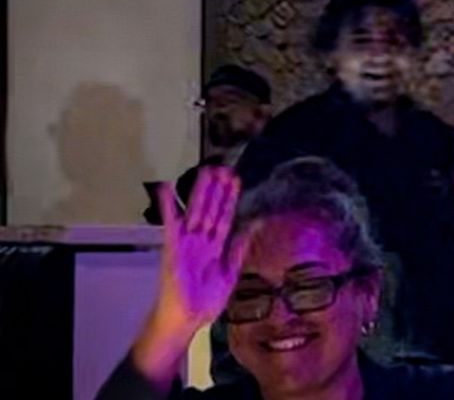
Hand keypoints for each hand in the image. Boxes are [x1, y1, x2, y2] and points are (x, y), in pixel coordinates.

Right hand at [153, 167, 248, 336]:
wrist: (185, 320)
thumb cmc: (204, 302)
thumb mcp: (229, 274)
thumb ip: (239, 250)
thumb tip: (253, 227)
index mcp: (216, 248)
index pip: (225, 217)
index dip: (230, 199)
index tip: (235, 180)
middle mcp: (201, 241)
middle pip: (211, 210)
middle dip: (217, 189)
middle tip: (223, 167)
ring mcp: (186, 243)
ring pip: (196, 212)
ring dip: (201, 191)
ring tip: (206, 170)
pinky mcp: (173, 248)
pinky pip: (170, 224)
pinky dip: (168, 207)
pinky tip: (166, 189)